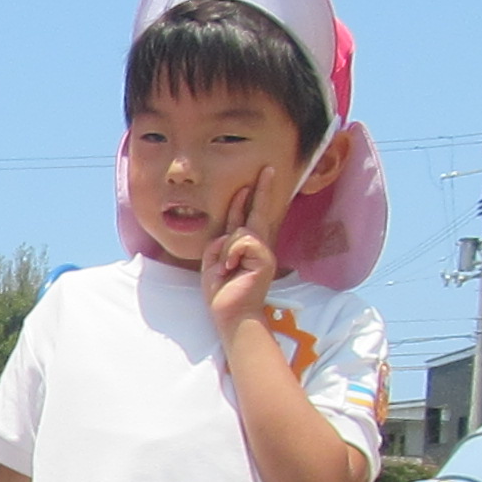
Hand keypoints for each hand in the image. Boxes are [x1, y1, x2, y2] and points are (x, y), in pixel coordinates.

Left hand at [201, 165, 283, 335]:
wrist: (230, 313)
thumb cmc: (221, 290)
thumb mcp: (213, 262)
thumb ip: (219, 243)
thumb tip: (231, 233)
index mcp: (244, 247)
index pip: (247, 216)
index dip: (249, 198)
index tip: (255, 179)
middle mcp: (258, 246)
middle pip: (259, 212)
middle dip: (263, 189)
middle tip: (269, 168)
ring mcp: (264, 252)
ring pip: (242, 230)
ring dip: (226, 250)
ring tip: (226, 269)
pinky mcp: (265, 258)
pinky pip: (243, 241)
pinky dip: (231, 254)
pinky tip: (231, 269)